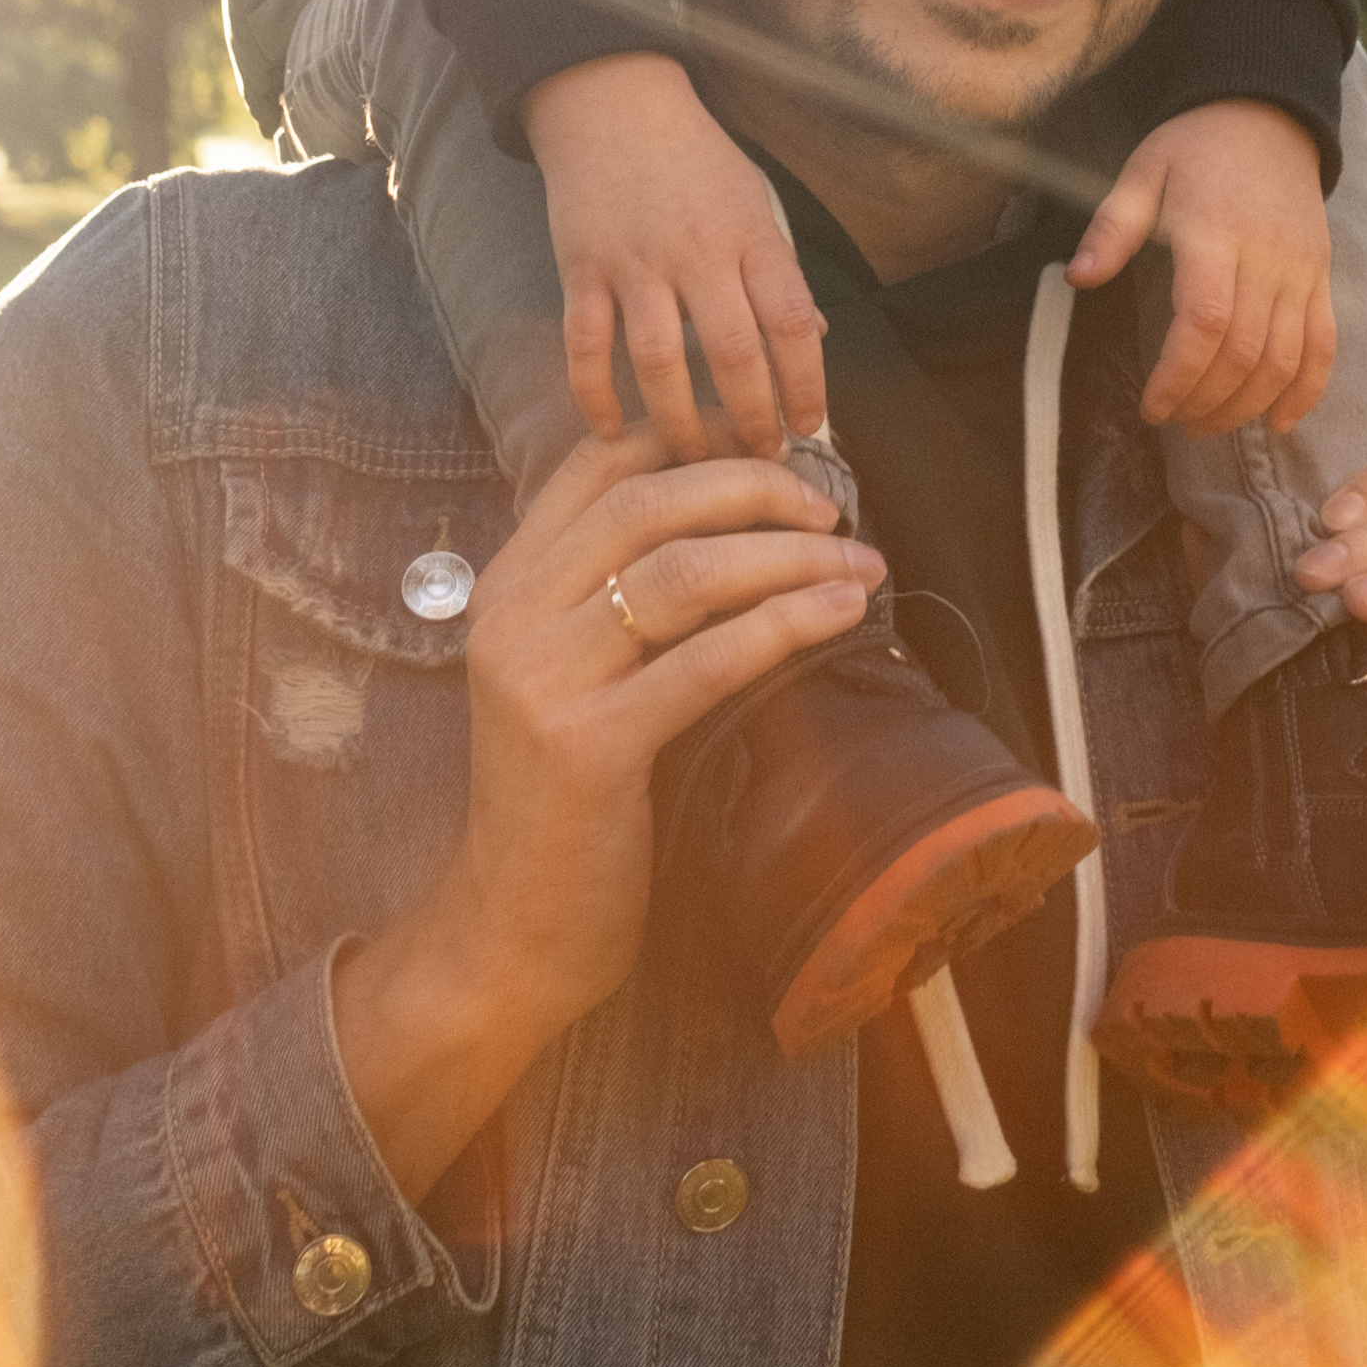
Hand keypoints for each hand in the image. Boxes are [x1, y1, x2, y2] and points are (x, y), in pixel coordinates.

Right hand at [333, 429, 881, 1202]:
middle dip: (756, 489)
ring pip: (683, 572)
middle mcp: (513, 614)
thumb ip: (622, 602)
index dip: (693, 437)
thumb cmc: (566, 802)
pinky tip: (840, 617)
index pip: (599, 464)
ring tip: (859, 565)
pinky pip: (701, 663)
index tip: (776, 448)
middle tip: (831, 511)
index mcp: (507, 584)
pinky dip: (783, 627)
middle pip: (649, 502)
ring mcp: (542, 678)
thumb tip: (743, 528)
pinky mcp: (585, 747)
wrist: (511, 929)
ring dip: (788, 558)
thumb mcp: (573, 678)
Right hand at [524, 53, 828, 461]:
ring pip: (659, 361)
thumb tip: (813, 333)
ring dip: (679, 422)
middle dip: (750, 419)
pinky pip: (586, 347)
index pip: (791, 321)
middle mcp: (696, 252)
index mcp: (750, 235)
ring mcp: (634, 263)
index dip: (806, 383)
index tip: (809, 427)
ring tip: (695, 461)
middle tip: (758, 461)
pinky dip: (596, 396)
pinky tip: (614, 431)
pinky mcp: (581, 269)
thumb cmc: (694, 157)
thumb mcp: (754, 200)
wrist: (612, 102)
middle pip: (731, 352)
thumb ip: (778, 269)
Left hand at [1065, 99, 1335, 434]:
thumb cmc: (1195, 145)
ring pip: (1284, 358)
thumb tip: (1079, 277)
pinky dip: (1307, 390)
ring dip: (1248, 405)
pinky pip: (1324, 344)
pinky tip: (1278, 422)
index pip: (1205, 322)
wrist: (1268, 114)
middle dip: (1207, 401)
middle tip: (1174, 423)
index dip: (1179, 375)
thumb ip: (1113, 226)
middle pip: (1245, 352)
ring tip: (1209, 426)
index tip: (1151, 407)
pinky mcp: (1321, 277)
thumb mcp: (1141, 170)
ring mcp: (1301, 271)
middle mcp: (1266, 258)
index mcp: (1215, 233)